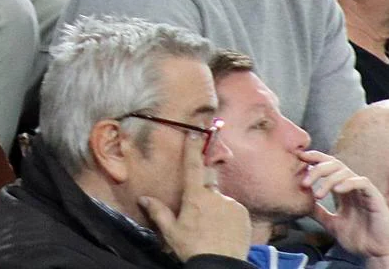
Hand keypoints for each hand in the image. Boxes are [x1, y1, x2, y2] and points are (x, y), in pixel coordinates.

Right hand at [139, 134, 250, 261]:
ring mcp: (231, 204)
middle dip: (204, 191)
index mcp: (195, 196)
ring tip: (212, 227)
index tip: (196, 133)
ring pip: (221, 199)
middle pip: (208, 182)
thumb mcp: (171, 231)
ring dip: (216, 207)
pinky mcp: (244, 214)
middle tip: (202, 213)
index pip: (193, 166)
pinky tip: (223, 230)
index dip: (193, 148)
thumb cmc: (192, 248)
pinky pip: (234, 209)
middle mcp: (214, 195)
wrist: (221, 265)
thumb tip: (144, 198)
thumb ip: (158, 212)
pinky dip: (228, 215)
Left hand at [302, 150, 388, 260]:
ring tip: (318, 194)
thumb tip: (301, 203)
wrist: (376, 253)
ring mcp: (363, 191)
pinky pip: (362, 182)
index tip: (299, 158)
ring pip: (345, 171)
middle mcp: (351, 187)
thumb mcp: (331, 223)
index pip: (327, 166)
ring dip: (328, 179)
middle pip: (333, 164)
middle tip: (305, 182)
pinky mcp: (374, 197)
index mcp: (341, 190)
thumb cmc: (359, 238)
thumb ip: (318, 212)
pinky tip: (337, 190)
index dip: (314, 158)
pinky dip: (348, 183)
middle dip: (317, 169)